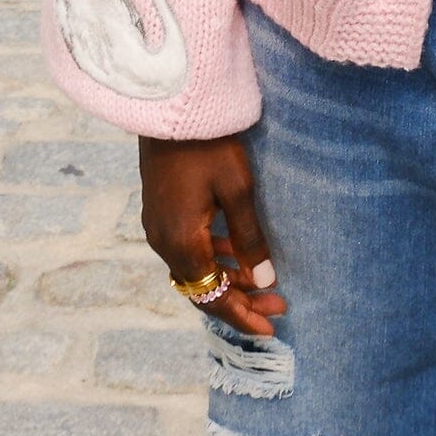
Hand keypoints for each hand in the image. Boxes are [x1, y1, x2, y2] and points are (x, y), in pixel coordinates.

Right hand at [139, 134, 285, 339]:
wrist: (169, 106)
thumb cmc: (208, 145)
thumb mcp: (238, 190)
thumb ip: (250, 239)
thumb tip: (264, 281)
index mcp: (182, 243)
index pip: (213, 296)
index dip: (242, 316)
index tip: (270, 329)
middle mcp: (163, 243)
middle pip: (203, 288)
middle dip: (241, 301)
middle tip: (278, 306)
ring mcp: (157, 228)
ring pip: (195, 271)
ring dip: (228, 280)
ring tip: (264, 283)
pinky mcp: (160, 213)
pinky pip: (187, 252)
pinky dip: (213, 260)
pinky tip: (236, 253)